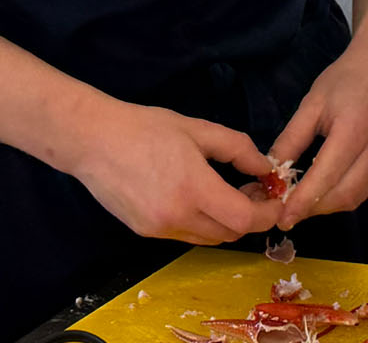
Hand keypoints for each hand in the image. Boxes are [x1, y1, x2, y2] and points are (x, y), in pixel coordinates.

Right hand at [66, 101, 282, 244]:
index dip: (267, 213)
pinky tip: (199, 198)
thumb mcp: (198, 129)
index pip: (243, 220)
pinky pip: (186, 235)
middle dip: (250, 217)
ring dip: (226, 222)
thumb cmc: (146, 128)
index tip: (275, 198)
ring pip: (209, 238)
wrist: (93, 141)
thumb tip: (265, 167)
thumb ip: (237, 148)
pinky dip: (202, 223)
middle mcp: (175, 217)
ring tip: (227, 193)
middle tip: (254, 190)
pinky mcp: (145, 232)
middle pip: (230, 234)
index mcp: (192, 189)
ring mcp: (158, 229)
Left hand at [269, 27, 367, 230]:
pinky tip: (326, 189)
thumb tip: (270, 174)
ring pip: (357, 197)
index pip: (325, 177)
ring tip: (303, 203)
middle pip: (344, 195)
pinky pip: (367, 188)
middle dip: (313, 209)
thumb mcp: (312, 103)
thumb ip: (291, 140)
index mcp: (354, 128)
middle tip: (288, 213)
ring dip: (328, 206)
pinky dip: (344, 195)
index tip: (282, 218)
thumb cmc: (346, 78)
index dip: (303, 201)